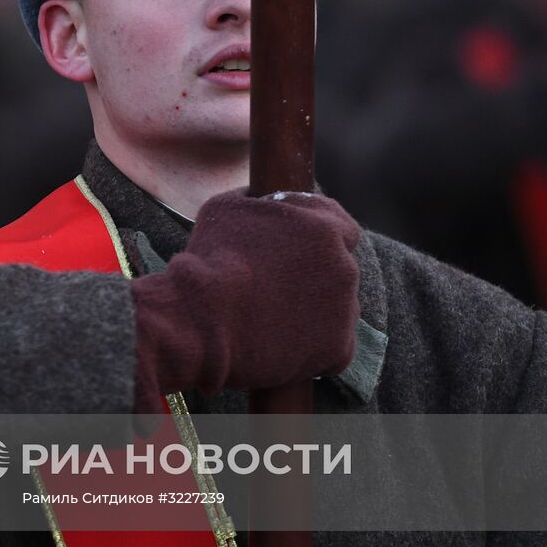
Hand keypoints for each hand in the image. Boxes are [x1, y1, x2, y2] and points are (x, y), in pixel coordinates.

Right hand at [130, 189, 359, 409]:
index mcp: (323, 227)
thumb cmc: (208, 260)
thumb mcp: (224, 209)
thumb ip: (254, 199)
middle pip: (338, 269)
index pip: (340, 226)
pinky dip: (314, 348)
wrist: (202, 321)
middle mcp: (344, 266)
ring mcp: (345, 310)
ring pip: (337, 309)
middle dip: (314, 276)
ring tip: (273, 321)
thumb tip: (258, 197)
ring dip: (314, 312)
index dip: (317, 237)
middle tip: (276, 289)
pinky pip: (333, 347)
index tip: (298, 250)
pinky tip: (283, 346)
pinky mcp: (338, 349)